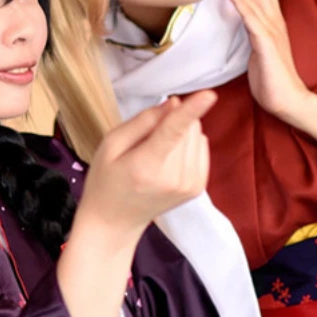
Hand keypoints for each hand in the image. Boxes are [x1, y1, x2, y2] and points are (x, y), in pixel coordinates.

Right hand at [74, 90, 216, 241]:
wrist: (115, 222)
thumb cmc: (106, 179)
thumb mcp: (110, 145)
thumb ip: (142, 122)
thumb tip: (174, 103)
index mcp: (145, 166)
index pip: (172, 133)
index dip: (191, 111)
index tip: (210, 94)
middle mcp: (173, 178)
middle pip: (187, 128)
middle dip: (171, 122)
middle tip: (146, 141)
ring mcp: (189, 185)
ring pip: (197, 135)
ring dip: (181, 134)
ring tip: (155, 153)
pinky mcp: (198, 188)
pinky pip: (202, 147)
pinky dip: (188, 146)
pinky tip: (169, 160)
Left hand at [220, 0, 316, 146]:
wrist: (289, 100)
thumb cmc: (272, 78)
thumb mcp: (261, 49)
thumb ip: (255, 32)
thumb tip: (247, 21)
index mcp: (272, 22)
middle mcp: (272, 21)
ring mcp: (269, 31)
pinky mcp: (264, 44)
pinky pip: (249, 18)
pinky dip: (239, 1)